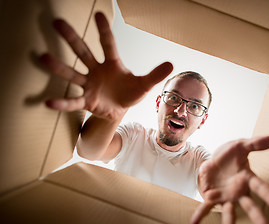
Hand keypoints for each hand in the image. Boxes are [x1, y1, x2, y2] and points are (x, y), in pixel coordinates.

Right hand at [40, 12, 172, 120]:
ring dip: (59, 67)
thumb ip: (155, 75)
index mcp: (112, 64)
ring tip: (42, 58)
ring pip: (73, 74)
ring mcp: (89, 85)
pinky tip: (48, 101)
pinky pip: (72, 101)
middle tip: (57, 22)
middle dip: (71, 38)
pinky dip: (62, 102)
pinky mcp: (86, 101)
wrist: (120, 110)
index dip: (104, 31)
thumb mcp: (144, 84)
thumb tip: (171, 64)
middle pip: (83, 52)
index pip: (108, 44)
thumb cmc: (129, 93)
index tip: (99, 14)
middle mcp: (97, 71)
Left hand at [191, 136, 268, 223]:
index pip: (261, 187)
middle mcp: (239, 192)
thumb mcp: (241, 145)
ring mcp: (225, 197)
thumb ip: (255, 143)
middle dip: (259, 220)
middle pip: (250, 207)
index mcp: (247, 179)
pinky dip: (200, 215)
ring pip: (229, 213)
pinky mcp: (212, 198)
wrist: (214, 159)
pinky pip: (205, 207)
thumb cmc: (231, 154)